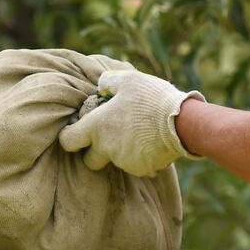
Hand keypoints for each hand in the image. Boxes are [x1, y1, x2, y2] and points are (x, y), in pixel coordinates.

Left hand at [58, 70, 202, 176]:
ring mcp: (124, 162)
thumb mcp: (128, 79)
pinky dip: (141, 157)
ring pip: (115, 162)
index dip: (69, 136)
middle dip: (95, 152)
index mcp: (96, 127)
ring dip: (121, 151)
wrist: (182, 123)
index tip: (78, 131)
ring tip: (139, 134)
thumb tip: (102, 85)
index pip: (68, 141)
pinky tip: (152, 142)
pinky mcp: (142, 169)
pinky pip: (136, 165)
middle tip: (109, 137)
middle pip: (89, 160)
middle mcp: (106, 148)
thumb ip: (108, 81)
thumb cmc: (151, 98)